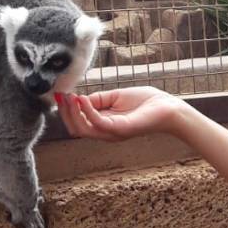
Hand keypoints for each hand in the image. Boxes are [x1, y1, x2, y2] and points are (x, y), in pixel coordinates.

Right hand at [56, 86, 187, 140]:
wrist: (167, 107)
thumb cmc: (145, 101)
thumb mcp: (115, 97)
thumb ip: (97, 99)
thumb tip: (78, 99)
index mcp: (104, 125)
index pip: (78, 123)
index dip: (67, 110)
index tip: (60, 94)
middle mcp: (106, 132)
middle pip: (76, 129)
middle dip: (65, 113)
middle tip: (60, 96)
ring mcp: (112, 133)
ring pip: (83, 129)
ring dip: (72, 112)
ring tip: (68, 97)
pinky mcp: (120, 129)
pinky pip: (98, 122)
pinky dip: (87, 110)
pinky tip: (82, 99)